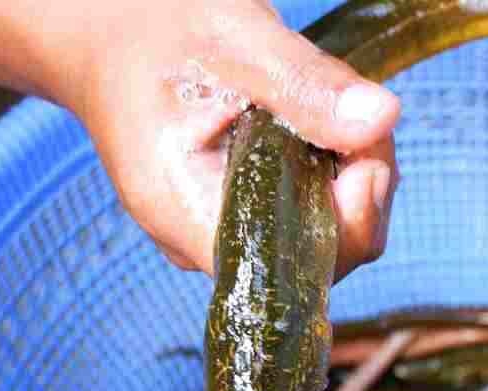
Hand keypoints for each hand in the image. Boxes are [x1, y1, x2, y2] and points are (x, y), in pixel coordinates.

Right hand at [69, 0, 400, 280]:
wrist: (105, 34)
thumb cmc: (154, 31)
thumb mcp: (235, 41)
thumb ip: (306, 84)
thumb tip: (382, 118)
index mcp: (187, 215)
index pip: (295, 262)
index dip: (348, 217)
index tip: (358, 146)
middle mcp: (205, 242)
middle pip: (323, 253)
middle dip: (361, 187)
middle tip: (352, 111)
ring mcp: (226, 231)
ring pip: (325, 233)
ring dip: (351, 171)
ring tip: (329, 105)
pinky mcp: (245, 215)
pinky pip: (309, 212)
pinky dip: (333, 169)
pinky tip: (317, 122)